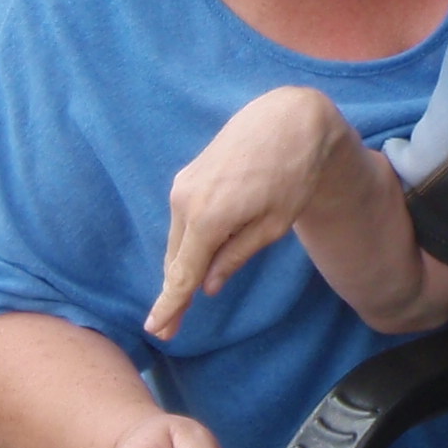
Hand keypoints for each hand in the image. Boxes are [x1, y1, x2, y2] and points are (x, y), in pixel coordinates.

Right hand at [150, 87, 358, 340]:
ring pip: (180, 240)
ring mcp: (183, 185)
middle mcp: (186, 201)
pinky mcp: (188, 175)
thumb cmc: (292, 173)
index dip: (169, 305)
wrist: (288, 119)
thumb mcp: (272, 226)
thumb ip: (235, 257)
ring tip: (187, 298)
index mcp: (208, 218)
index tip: (155, 328)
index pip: (183, 275)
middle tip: (169, 329)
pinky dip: (190, 241)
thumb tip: (208, 285)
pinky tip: (203, 255)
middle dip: (174, 293)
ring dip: (184, 266)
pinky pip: (184, 220)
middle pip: (177, 260)